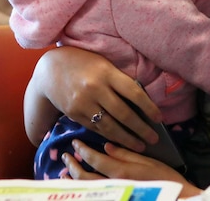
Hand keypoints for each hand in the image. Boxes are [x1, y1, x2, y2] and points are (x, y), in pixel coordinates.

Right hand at [26, 46, 161, 149]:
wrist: (50, 69)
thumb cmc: (84, 64)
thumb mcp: (104, 65)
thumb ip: (119, 80)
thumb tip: (142, 102)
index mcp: (107, 73)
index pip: (134, 93)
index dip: (149, 107)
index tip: (159, 118)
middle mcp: (95, 88)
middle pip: (123, 114)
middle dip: (140, 129)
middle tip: (154, 139)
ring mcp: (83, 103)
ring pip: (109, 126)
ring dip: (127, 139)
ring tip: (140, 145)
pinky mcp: (74, 114)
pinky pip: (95, 128)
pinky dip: (109, 136)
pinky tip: (120, 141)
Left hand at [64, 139, 202, 197]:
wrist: (177, 200)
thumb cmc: (167, 180)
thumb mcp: (150, 163)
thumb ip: (126, 155)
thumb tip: (106, 146)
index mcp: (122, 172)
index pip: (95, 159)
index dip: (83, 150)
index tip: (76, 142)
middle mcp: (113, 186)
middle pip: (84, 177)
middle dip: (72, 166)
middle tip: (65, 157)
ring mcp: (114, 195)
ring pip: (86, 190)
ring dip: (73, 181)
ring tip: (64, 174)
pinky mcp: (118, 198)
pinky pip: (94, 195)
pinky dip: (83, 191)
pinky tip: (78, 187)